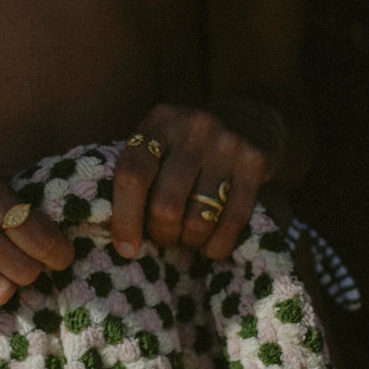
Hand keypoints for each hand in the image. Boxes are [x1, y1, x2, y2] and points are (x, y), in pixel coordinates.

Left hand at [111, 102, 284, 260]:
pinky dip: (216, 246)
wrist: (251, 120)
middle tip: (164, 236)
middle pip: (166, 206)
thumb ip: (136, 176)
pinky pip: (231, 223)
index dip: (125, 218)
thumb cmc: (187, 147)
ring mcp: (228, 144)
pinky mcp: (255, 164)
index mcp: (160, 121)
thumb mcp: (158, 144)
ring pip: (198, 220)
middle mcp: (194, 127)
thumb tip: (113, 233)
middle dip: (161, 234)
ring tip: (186, 237)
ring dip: (188, 241)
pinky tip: (210, 246)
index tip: (126, 248)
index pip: (132, 175)